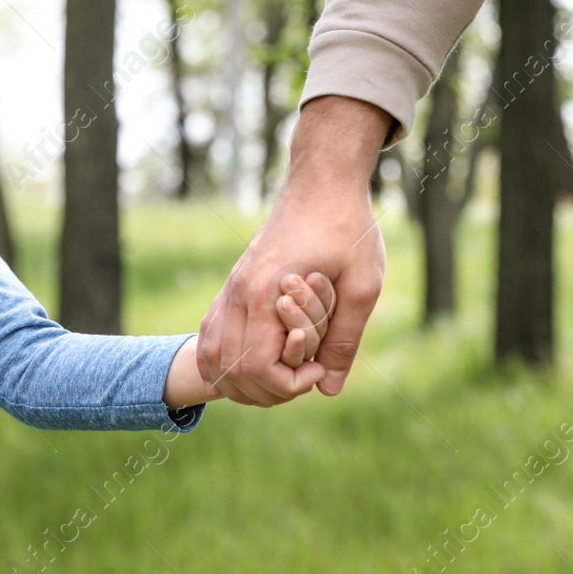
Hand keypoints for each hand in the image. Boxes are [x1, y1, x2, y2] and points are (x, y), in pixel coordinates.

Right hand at [198, 96, 392, 406]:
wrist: (322, 181)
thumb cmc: (347, 228)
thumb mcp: (362, 286)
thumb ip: (345, 339)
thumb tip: (329, 388)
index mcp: (266, 294)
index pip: (258, 368)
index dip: (288, 385)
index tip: (319, 369)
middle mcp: (239, 293)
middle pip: (229, 370)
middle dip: (266, 391)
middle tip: (304, 379)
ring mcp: (230, 287)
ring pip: (211, 355)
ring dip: (240, 381)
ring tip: (281, 378)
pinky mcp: (233, 282)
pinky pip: (210, 334)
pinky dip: (222, 360)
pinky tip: (251, 365)